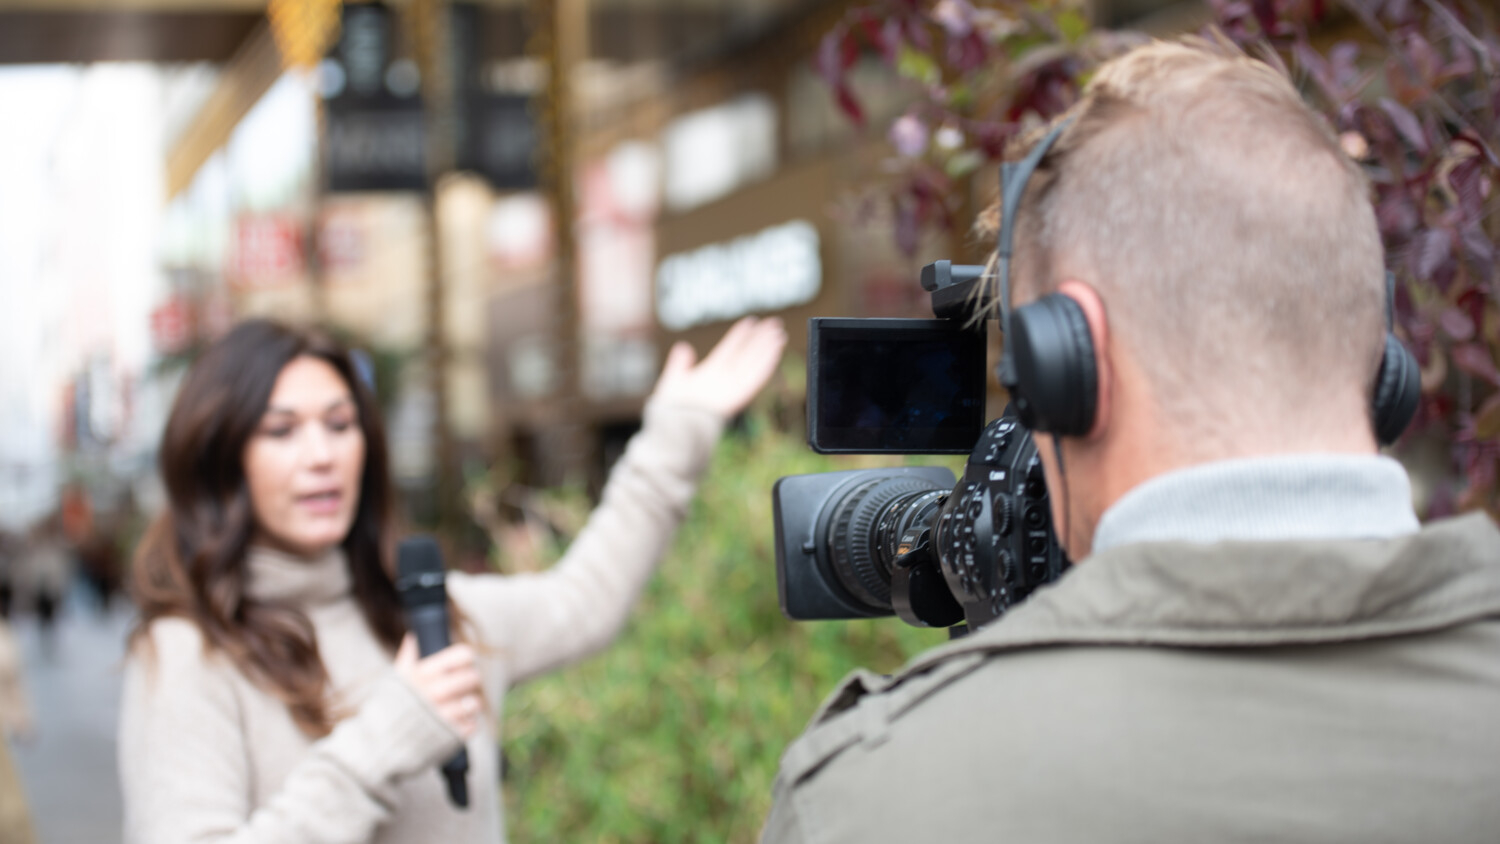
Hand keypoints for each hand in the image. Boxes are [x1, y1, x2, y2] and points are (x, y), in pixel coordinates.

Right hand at [395, 635, 483, 738]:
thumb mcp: (395, 680)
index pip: (463, 655)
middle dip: (470, 681)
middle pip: (473, 677)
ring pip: (475, 703)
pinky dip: (466, 725)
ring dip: (470, 705)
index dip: (466, 658)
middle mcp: (435, 692)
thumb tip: (413, 637)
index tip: (464, 663)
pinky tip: (454, 723)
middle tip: (463, 686)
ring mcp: (444, 715)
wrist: (380, 744)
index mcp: (424, 674)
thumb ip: (407, 658)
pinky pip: (472, 725)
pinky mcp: (450, 735)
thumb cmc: (389, 708)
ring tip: (459, 706)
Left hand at [650, 316, 787, 417]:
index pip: (729, 348)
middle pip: (746, 353)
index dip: (740, 335)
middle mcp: (724, 377)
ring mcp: (733, 385)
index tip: (750, 321)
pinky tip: (776, 351)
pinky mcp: (739, 394)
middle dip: (760, 338)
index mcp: (711, 372)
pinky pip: (756, 377)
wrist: (676, 425)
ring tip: (779, 333)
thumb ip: (679, 363)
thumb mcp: (674, 379)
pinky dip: (767, 363)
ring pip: (754, 362)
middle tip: (774, 323)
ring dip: (767, 348)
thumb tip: (682, 346)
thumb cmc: (673, 408)